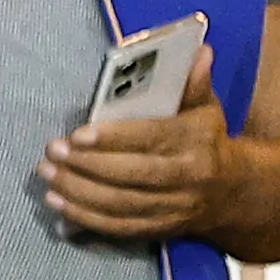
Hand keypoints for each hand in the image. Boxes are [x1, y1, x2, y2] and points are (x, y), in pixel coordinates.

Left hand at [44, 80, 256, 241]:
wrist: (233, 192)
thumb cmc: (206, 141)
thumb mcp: (205, 109)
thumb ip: (194, 83)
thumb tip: (198, 51)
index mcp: (197, 141)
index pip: (153, 138)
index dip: (114, 139)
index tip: (77, 134)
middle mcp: (188, 176)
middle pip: (132, 174)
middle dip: (87, 164)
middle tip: (51, 153)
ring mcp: (174, 207)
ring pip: (121, 203)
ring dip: (78, 191)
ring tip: (47, 174)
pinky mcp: (159, 229)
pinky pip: (118, 227)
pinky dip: (85, 217)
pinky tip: (57, 203)